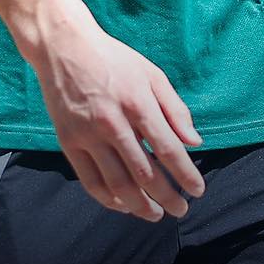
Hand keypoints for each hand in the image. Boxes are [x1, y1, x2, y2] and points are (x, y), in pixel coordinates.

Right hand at [30, 18, 205, 219]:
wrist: (66, 48)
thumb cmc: (115, 59)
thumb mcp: (152, 74)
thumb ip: (175, 109)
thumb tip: (195, 142)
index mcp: (138, 103)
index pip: (167, 149)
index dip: (185, 174)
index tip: (198, 191)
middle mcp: (113, 123)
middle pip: (144, 173)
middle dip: (167, 196)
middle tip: (181, 210)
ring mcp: (88, 135)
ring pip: (118, 184)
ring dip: (140, 206)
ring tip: (155, 215)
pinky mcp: (68, 143)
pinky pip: (91, 182)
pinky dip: (109, 200)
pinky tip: (124, 206)